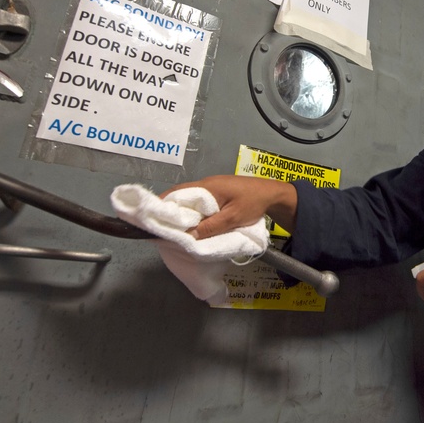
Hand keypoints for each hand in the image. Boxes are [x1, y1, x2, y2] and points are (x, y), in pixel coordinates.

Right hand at [162, 175, 297, 238]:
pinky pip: (197, 204)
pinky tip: (189, 226)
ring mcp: (210, 189)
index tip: (151, 220)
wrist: (272, 194)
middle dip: (169, 213)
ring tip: (171, 232)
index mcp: (206, 187)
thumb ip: (211, 227)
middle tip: (160, 230)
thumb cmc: (253, 203)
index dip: (162, 205)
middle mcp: (204, 185)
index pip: (176, 193)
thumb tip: (187, 236)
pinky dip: (191, 214)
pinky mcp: (215, 195)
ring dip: (181, 215)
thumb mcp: (233, 218)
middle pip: (179, 197)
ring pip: (188, 202)